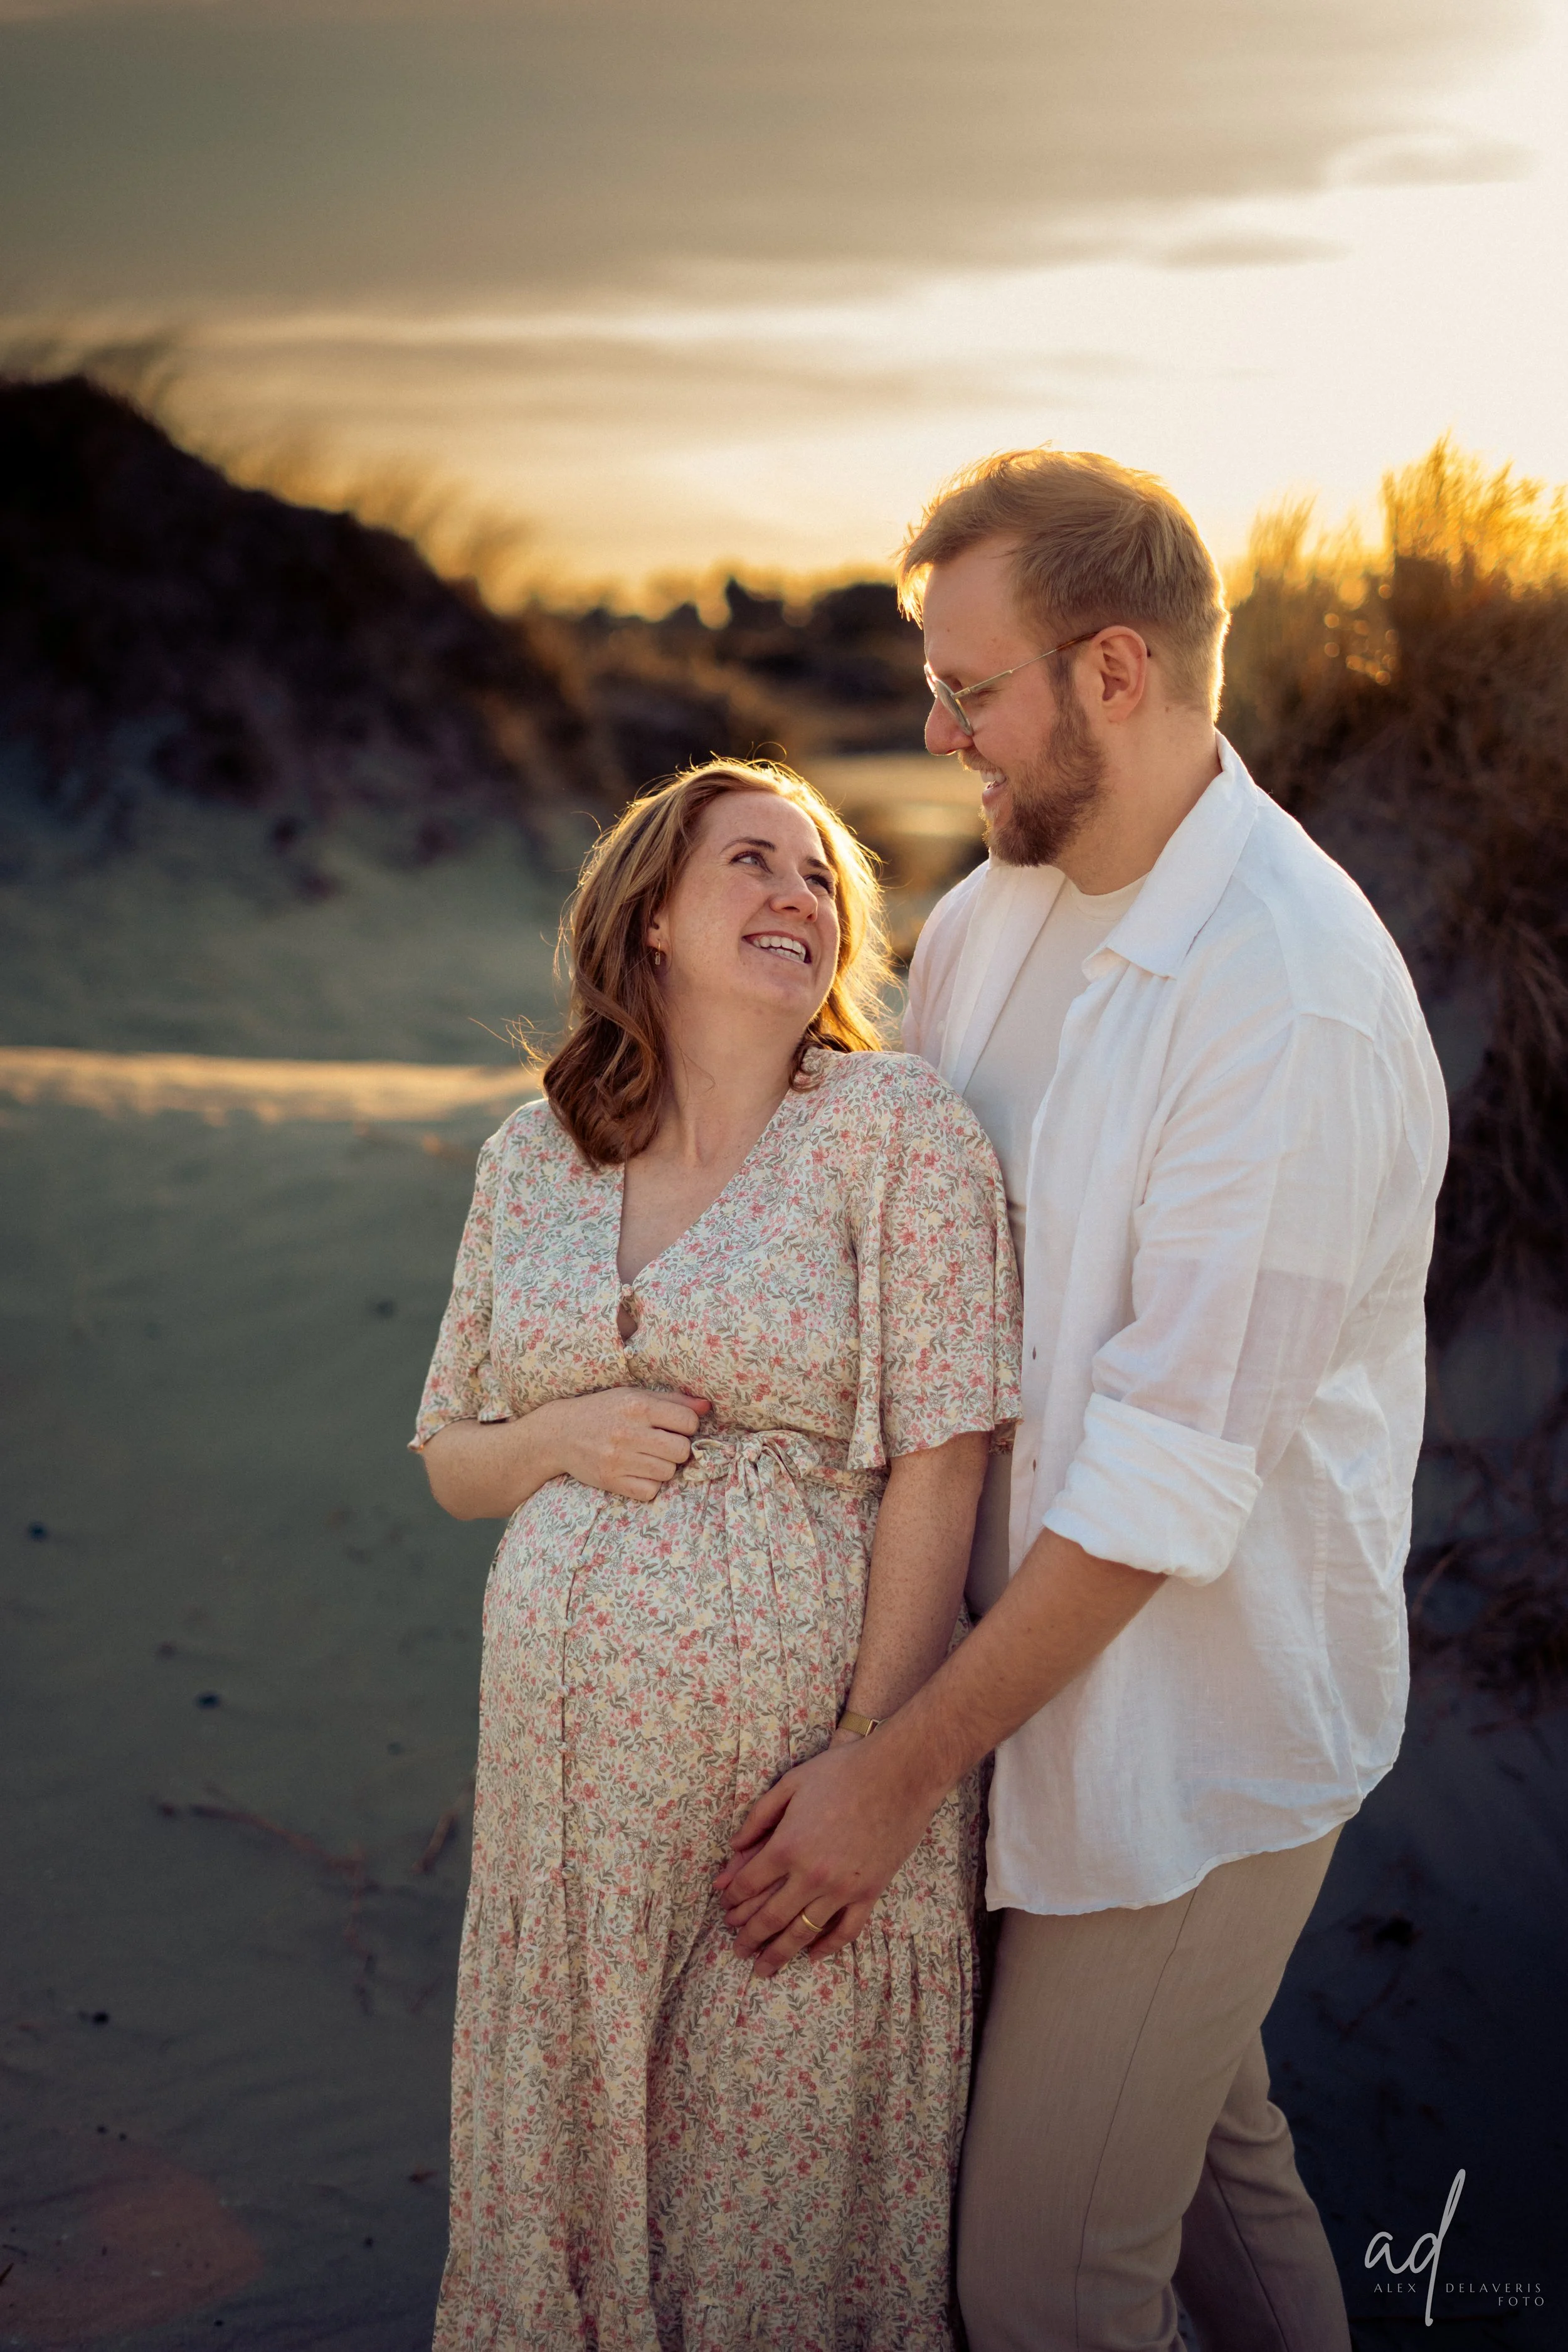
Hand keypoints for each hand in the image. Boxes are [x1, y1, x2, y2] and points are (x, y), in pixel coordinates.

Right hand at [543, 1385, 710, 1501]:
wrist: (559, 1434)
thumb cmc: (602, 1411)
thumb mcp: (634, 1395)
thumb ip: (672, 1400)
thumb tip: (707, 1407)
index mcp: (637, 1406)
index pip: (687, 1422)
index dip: (687, 1426)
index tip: (674, 1427)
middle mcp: (628, 1432)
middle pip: (681, 1451)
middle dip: (677, 1449)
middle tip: (662, 1445)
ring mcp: (619, 1459)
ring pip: (668, 1472)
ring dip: (663, 1467)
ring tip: (647, 1457)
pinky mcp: (611, 1480)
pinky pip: (649, 1491)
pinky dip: (648, 1485)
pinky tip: (637, 1472)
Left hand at [713, 1729, 943, 1977]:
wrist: (900, 1774)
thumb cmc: (843, 1772)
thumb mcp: (791, 1784)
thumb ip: (759, 1817)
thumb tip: (733, 1846)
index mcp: (787, 1846)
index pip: (748, 1884)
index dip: (731, 1899)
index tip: (724, 1907)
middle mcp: (811, 1875)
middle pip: (770, 1917)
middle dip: (749, 1937)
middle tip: (736, 1951)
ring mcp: (842, 1888)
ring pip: (803, 1932)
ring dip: (779, 1953)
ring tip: (763, 1968)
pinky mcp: (870, 1893)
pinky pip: (846, 1931)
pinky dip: (828, 1947)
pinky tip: (813, 1955)